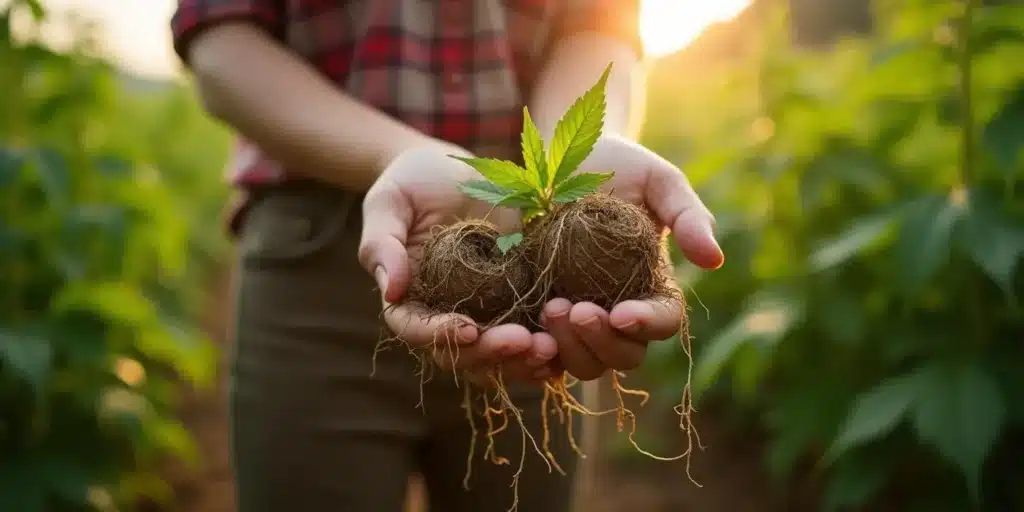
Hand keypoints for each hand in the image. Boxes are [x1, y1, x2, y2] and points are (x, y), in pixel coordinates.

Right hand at [358, 141, 556, 385]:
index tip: (468, 328)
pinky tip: (566, 346)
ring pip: (497, 359)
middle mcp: (445, 316)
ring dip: (523, 361)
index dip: (440, 336)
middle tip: (522, 341)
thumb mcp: (389, 202)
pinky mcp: (518, 304)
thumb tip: (390, 290)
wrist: (457, 169)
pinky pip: (531, 339)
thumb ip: (382, 243)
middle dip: (491, 354)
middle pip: (461, 355)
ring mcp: (484, 315)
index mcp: (409, 299)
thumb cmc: (414, 182)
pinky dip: (548, 351)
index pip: (416, 330)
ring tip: (550, 349)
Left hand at [542, 134, 723, 380]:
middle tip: (574, 309)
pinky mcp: (538, 314)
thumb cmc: (618, 166)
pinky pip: (540, 354)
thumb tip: (714, 260)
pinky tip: (519, 333)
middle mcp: (619, 310)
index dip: (648, 325)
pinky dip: (533, 354)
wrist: (558, 157)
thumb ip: (688, 216)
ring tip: (549, 308)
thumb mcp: (658, 181)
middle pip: (624, 355)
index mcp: (654, 285)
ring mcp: (579, 317)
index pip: (664, 321)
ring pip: (584, 362)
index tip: (622, 314)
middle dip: (602, 342)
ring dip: (568, 348)